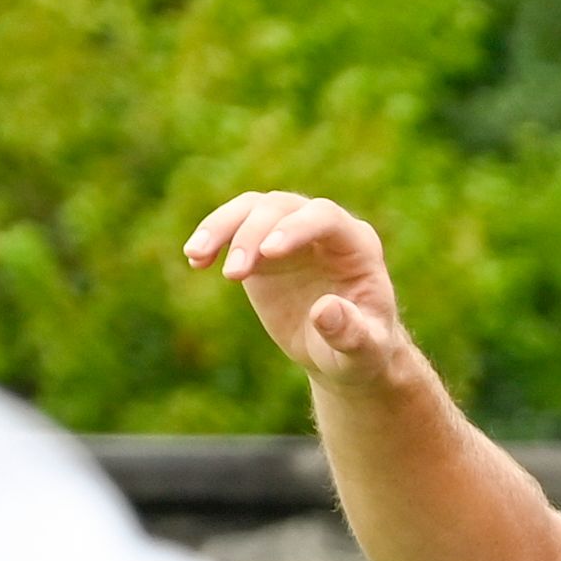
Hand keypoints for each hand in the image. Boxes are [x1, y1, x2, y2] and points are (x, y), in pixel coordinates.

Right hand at [184, 192, 419, 386]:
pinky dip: (213, 238)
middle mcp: (324, 229)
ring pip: (252, 207)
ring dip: (222, 226)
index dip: (296, 228)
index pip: (325, 217)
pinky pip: (234, 226)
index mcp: (357, 245)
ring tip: (196, 255)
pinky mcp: (263, 245)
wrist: (341, 353)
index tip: (268, 253)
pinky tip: (195, 260)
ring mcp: (290, 232)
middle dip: (253, 234)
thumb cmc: (362, 351)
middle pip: (282, 207)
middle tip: (233, 275)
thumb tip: (324, 310)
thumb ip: (350, 333)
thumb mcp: (364, 352)